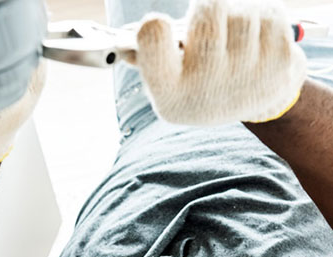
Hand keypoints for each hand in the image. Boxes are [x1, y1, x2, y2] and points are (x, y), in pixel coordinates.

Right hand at [132, 0, 306, 125]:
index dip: (154, 26)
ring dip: (238, 14)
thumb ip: (148, 57)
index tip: (158, 28)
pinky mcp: (278, 63)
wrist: (255, 101)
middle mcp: (206, 88)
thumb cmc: (202, 82)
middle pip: (207, 9)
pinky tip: (258, 42)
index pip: (152, 36)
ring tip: (235, 41)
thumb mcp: (170, 80)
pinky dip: (264, 18)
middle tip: (209, 30)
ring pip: (241, 10)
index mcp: (170, 93)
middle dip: (208, 10)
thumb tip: (123, 41)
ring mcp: (246, 76)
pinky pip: (269, 13)